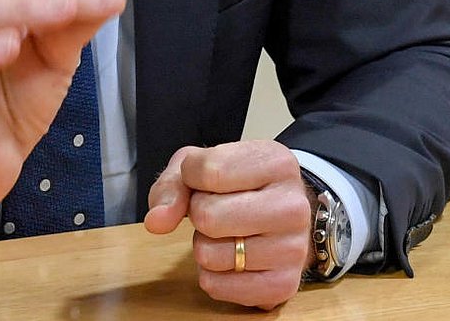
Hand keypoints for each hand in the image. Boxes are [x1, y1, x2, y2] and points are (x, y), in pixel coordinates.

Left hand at [145, 140, 313, 309]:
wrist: (283, 212)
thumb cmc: (239, 183)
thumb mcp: (202, 164)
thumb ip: (172, 186)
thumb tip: (156, 221)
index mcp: (276, 162)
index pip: (208, 171)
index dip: (191, 176)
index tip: (205, 178)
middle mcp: (293, 206)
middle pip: (207, 216)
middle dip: (198, 212)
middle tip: (217, 207)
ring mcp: (293, 249)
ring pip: (209, 254)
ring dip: (205, 244)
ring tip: (227, 232)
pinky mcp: (284, 285)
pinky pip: (217, 286)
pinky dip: (211, 274)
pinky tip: (231, 257)